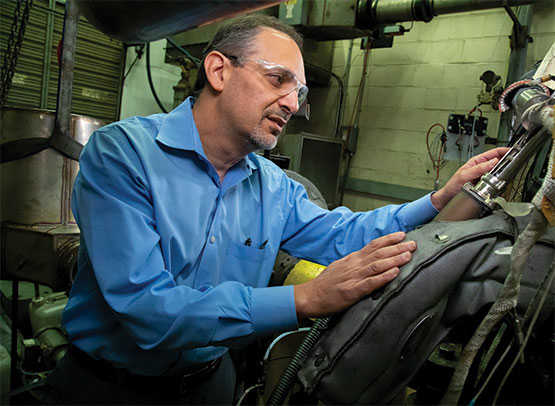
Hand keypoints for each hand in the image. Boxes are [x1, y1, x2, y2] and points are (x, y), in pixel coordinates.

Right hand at [294, 232, 415, 318]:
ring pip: (377, 265)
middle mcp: (354, 265)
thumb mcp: (340, 267)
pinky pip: (371, 283)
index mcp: (352, 259)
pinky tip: (394, 273)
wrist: (310, 296)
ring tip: (408, 255)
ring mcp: (353, 278)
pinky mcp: (352, 291)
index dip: (388, 239)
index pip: (373, 245)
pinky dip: (384, 277)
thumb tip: (369, 259)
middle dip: (398, 248)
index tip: (402, 235)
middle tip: (413, 244)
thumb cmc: (325, 284)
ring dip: (394, 259)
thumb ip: (355, 263)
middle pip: (379, 253)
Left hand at [431, 147, 508, 210]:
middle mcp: (481, 167)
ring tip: (507, 175)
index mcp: (476, 161)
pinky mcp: (485, 184)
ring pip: (498, 172)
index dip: (504, 150)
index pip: (493, 153)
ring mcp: (484, 176)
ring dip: (503, 173)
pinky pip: (495, 182)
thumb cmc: (453, 185)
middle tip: (514, 164)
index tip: (513, 151)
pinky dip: (499, 182)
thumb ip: (478, 169)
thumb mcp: (464, 175)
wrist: (448, 197)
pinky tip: (501, 184)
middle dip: (506, 162)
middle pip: (498, 162)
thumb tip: (492, 162)